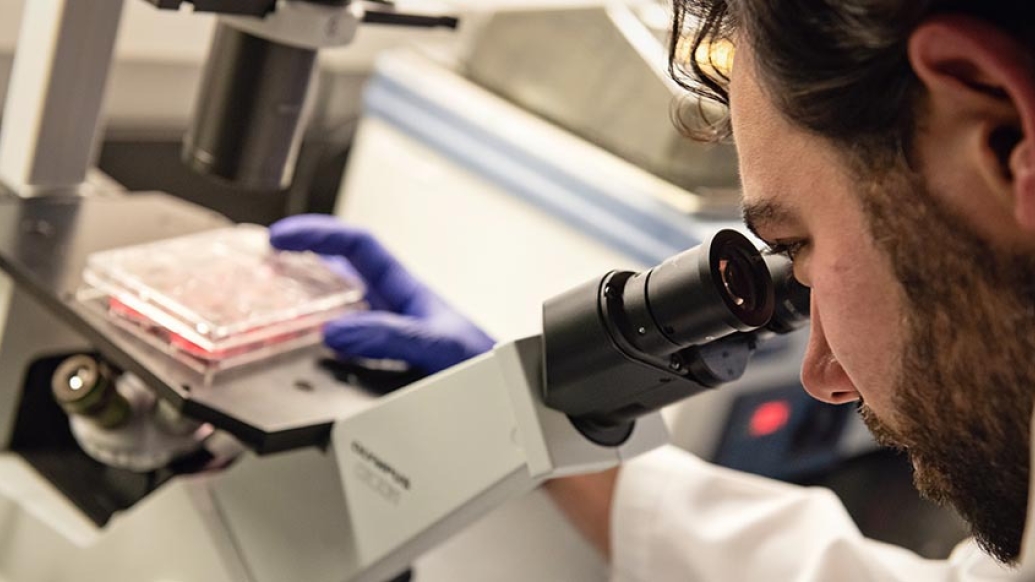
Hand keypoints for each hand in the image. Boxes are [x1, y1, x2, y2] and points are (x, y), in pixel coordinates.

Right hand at [269, 214, 494, 373]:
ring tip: (263, 317)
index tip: (280, 239)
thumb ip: (393, 338)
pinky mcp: (382, 375)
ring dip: (300, 315)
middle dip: (297, 268)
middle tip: (256, 273)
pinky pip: (338, 358)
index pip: (358, 247)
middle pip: (336, 277)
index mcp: (406, 292)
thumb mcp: (441, 347)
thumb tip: (339, 332)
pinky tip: (297, 369)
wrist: (512, 404)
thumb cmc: (489, 368)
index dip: (318, 235)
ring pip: (334, 317)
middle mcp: (392, 313)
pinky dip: (313, 357)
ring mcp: (385, 343)